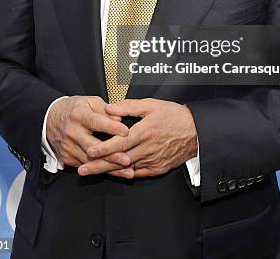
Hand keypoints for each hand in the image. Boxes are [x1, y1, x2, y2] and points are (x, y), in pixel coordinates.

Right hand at [46, 95, 132, 172]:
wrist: (51, 119)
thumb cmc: (75, 109)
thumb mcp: (89, 102)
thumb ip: (105, 110)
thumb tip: (119, 119)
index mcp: (79, 115)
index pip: (96, 122)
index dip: (111, 128)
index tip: (126, 132)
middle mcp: (72, 132)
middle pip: (93, 146)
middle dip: (111, 155)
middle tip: (127, 159)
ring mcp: (68, 147)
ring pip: (91, 161)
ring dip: (109, 167)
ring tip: (127, 171)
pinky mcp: (67, 158)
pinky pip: (86, 166)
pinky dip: (101, 170)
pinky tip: (115, 172)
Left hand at [77, 98, 197, 178]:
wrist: (196, 131)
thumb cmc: (175, 116)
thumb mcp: (152, 105)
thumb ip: (129, 106)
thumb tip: (110, 108)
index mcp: (145, 131)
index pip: (120, 142)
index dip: (104, 148)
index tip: (90, 151)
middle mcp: (148, 148)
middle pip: (119, 159)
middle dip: (99, 165)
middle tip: (83, 169)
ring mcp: (153, 160)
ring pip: (126, 168)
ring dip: (109, 171)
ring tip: (93, 172)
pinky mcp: (158, 168)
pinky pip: (138, 173)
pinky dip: (125, 174)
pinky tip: (114, 173)